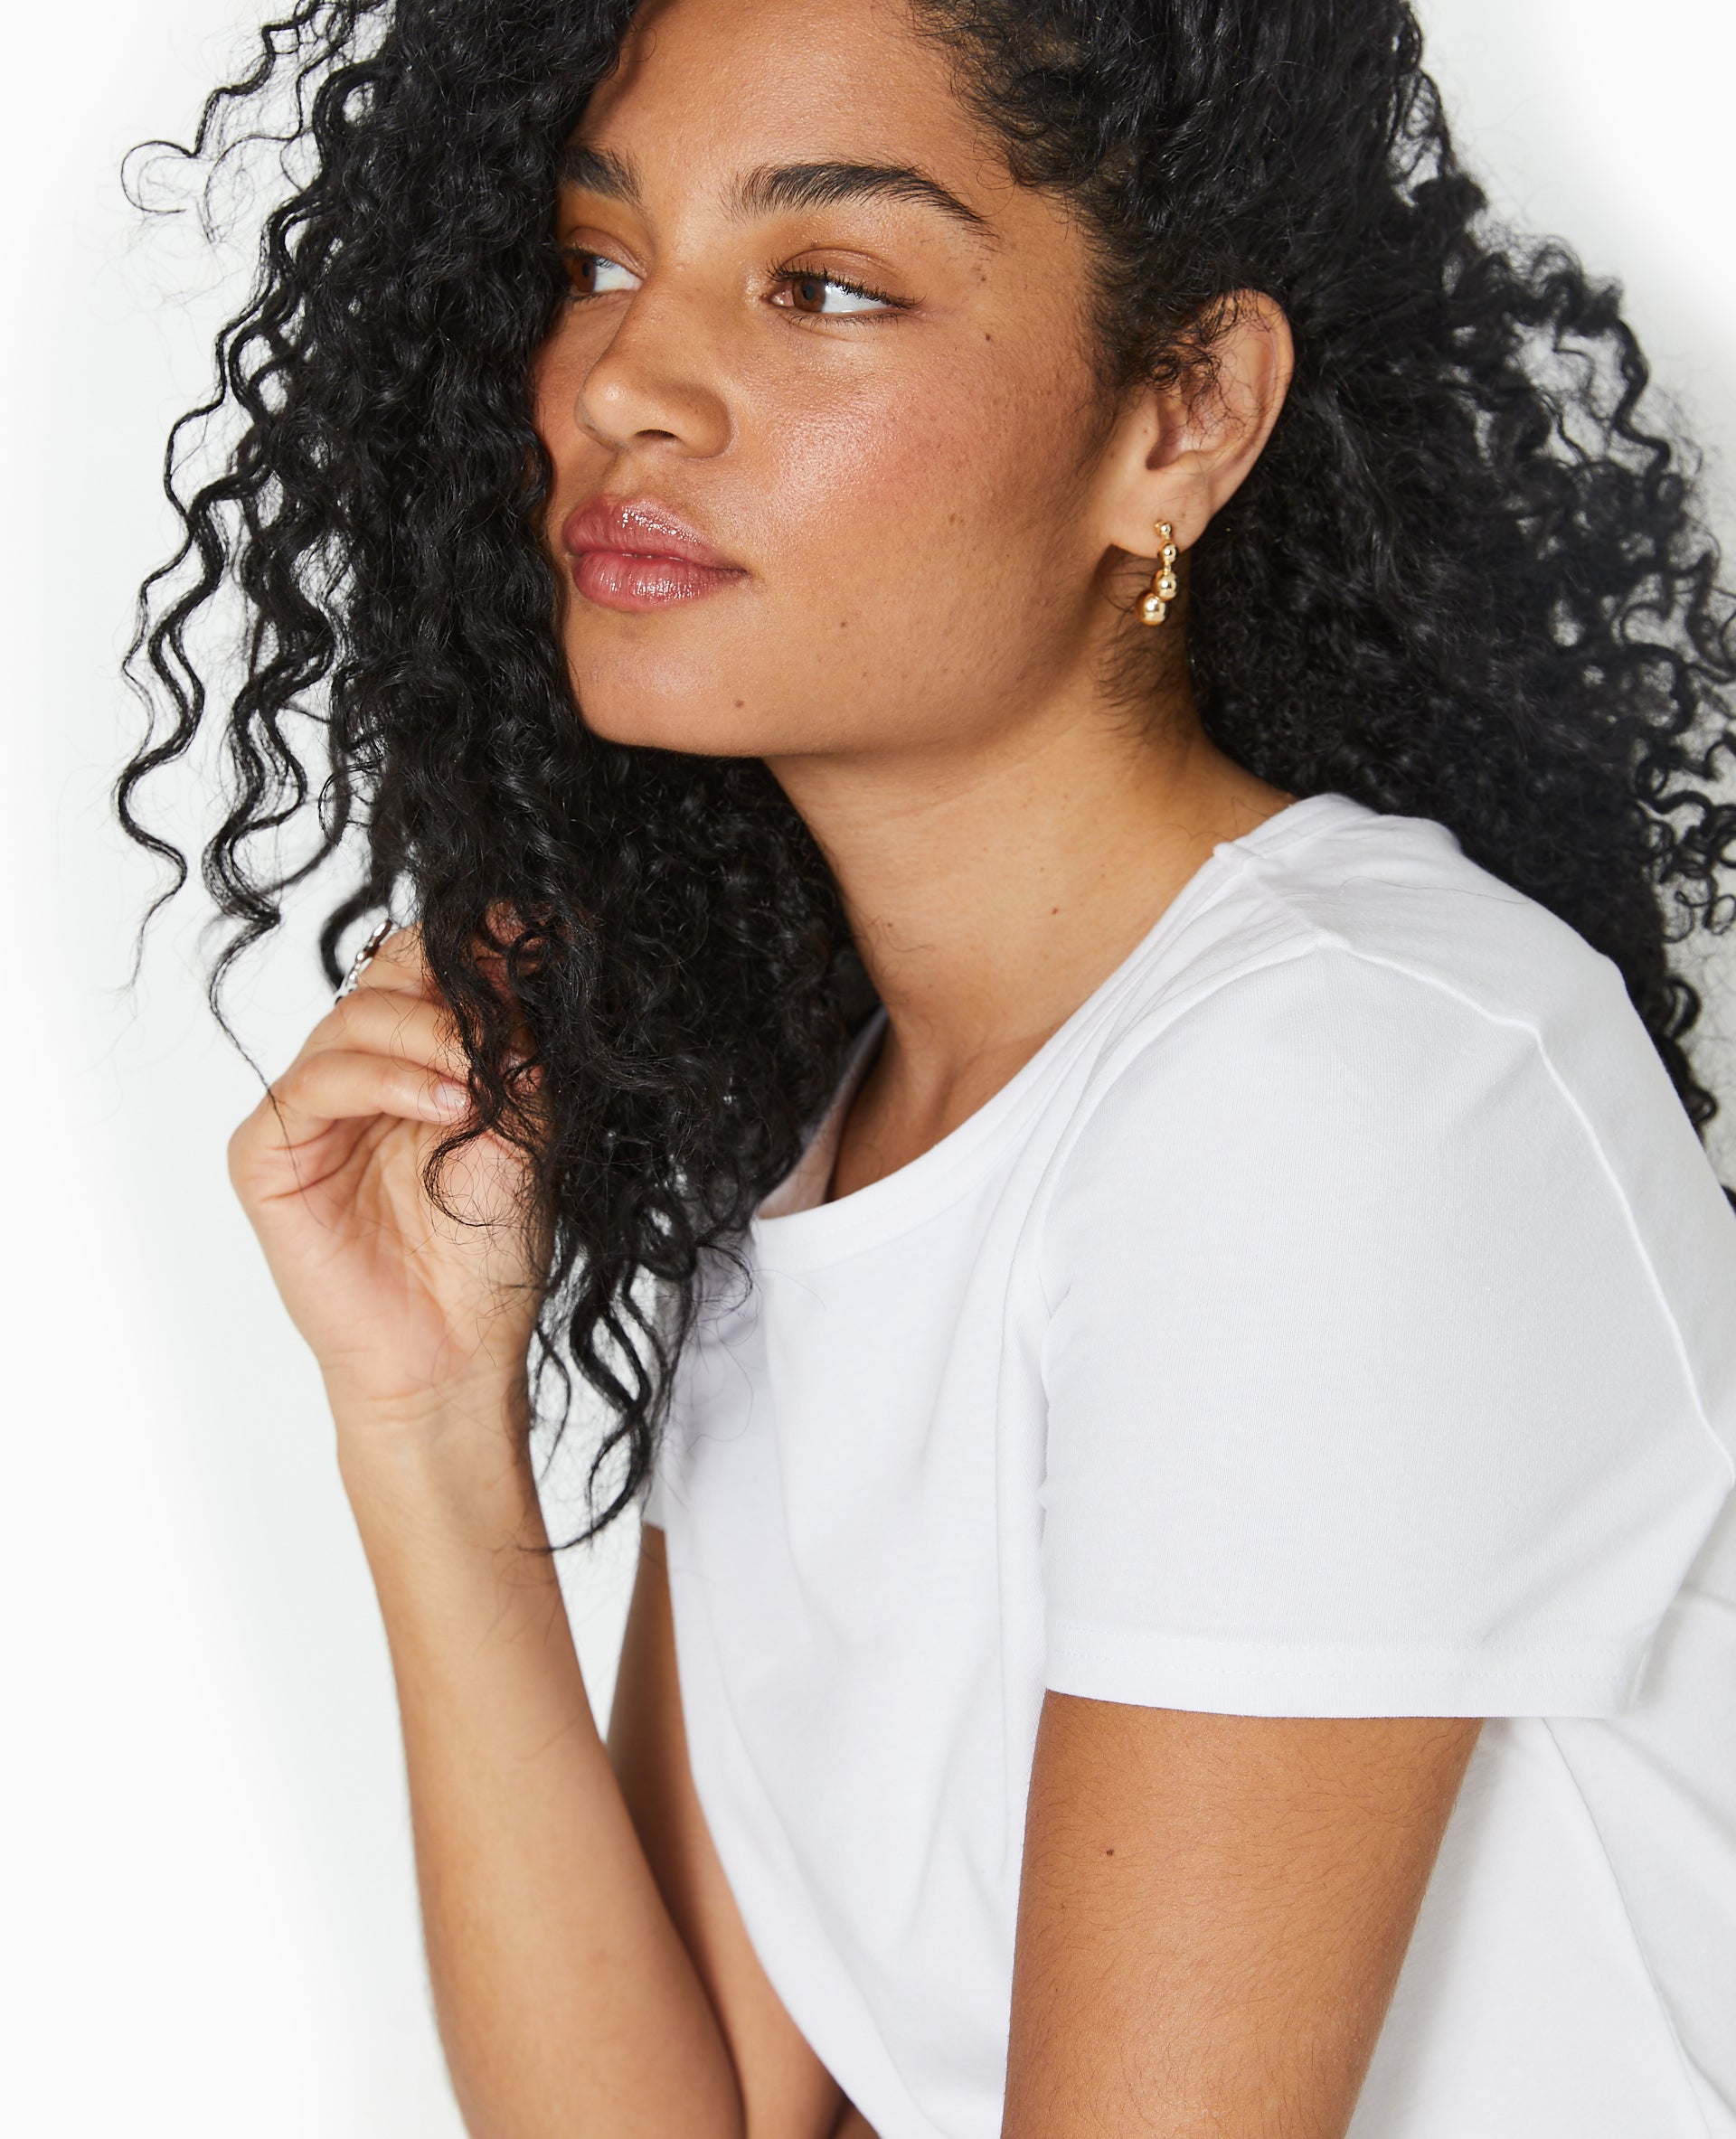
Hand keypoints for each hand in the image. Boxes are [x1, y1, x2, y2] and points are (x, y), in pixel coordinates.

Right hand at [228, 927, 544, 1430]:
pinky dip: (383, 1081)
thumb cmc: (489, 1248)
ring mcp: (308, 1112)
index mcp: (415, 1062)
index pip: (424, 966)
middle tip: (505, 1025)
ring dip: (428, 1039)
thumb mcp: (525, 1122)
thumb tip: (516, 948)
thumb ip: (512, 1040)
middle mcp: (358, 1076)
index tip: (523, 930)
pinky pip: (313, 1082)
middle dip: (451, 986)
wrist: (457, 1347)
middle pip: (384, 976)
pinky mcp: (267, 1153)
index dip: (470, 942)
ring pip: (352, 1019)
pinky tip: (443, 1108)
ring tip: (479, 1088)